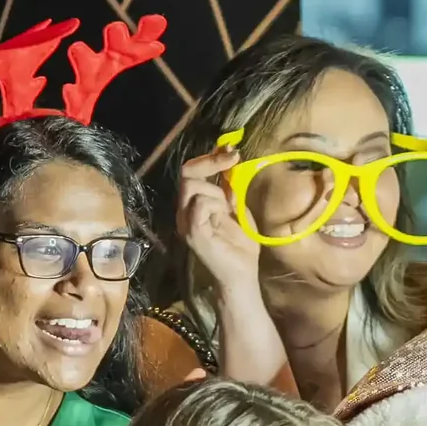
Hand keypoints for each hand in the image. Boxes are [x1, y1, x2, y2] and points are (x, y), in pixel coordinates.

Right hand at [176, 147, 263, 301]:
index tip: (232, 149)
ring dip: (218, 192)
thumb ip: (230, 187)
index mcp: (193, 204)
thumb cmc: (240, 245)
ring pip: (193, 187)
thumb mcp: (238, 208)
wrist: (242, 275)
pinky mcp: (192, 232)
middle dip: (212, 162)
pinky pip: (200, 204)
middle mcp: (184, 211)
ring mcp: (186, 222)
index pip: (191, 171)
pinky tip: (224, 218)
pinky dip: (216, 205)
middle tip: (234, 160)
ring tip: (228, 211)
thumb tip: (230, 157)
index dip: (209, 157)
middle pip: (187, 173)